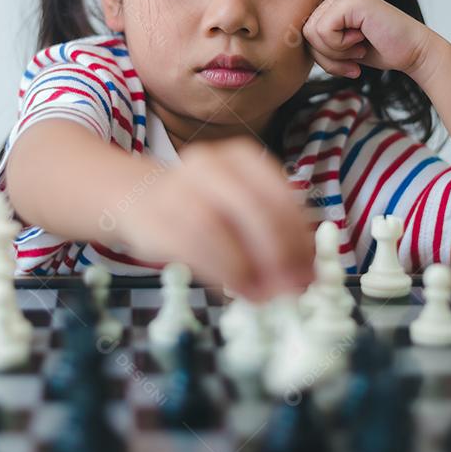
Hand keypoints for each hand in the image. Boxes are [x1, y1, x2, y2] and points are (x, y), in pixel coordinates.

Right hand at [113, 137, 314, 300]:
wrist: (141, 195)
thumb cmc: (204, 205)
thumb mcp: (241, 205)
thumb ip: (272, 231)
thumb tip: (301, 275)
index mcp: (240, 157)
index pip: (278, 193)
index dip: (297, 236)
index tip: (308, 269)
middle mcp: (209, 164)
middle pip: (251, 207)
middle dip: (276, 252)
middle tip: (291, 287)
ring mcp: (177, 187)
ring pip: (214, 227)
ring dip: (243, 267)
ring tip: (262, 294)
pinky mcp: (154, 216)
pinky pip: (187, 246)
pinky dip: (216, 272)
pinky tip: (233, 289)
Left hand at [301, 0, 437, 79]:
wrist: (413, 52)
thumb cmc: (379, 50)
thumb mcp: (338, 47)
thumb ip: (316, 41)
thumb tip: (286, 41)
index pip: (304, 32)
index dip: (322, 55)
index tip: (346, 61)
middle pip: (305, 33)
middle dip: (327, 56)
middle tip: (354, 56)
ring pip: (311, 33)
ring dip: (335, 52)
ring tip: (358, 47)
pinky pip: (323, 32)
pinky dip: (341, 47)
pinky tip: (362, 40)